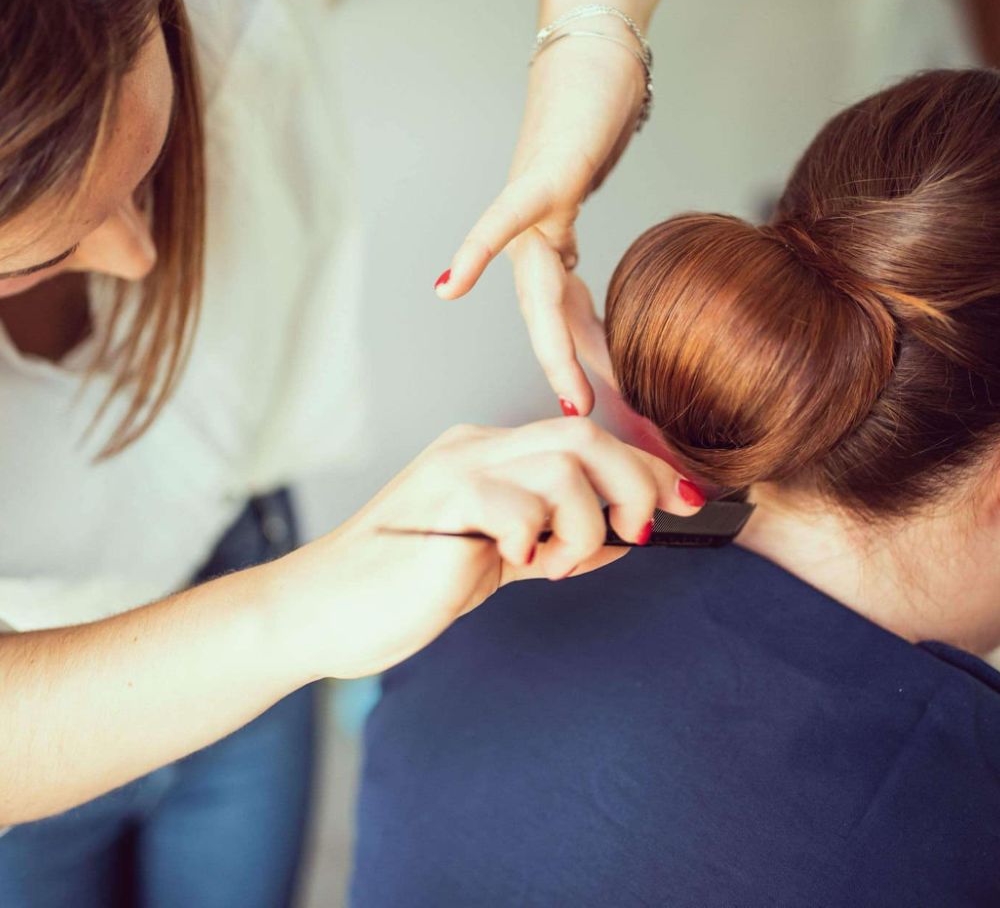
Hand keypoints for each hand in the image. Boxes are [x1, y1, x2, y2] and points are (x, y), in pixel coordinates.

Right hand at [275, 416, 698, 679]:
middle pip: (585, 436)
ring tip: (557, 564)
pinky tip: (521, 565)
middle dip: (636, 482)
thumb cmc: (400, 586)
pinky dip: (539, 538)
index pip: (583, 440)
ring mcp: (456, 473)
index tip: (685, 498)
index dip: (644, 466)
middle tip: (640, 532)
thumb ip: (547, 542)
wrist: (317, 609)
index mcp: (485, 455)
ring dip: (587, 524)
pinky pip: (519, 504)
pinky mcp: (442, 506)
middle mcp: (473, 450)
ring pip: (564, 464)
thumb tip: (623, 537)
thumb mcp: (491, 560)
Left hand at [434, 31, 647, 415]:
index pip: (559, 313)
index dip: (573, 361)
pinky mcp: (547, 170)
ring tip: (575, 392)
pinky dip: (482, 247)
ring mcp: (537, 204)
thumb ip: (572, 239)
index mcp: (547, 244)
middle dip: (562, 365)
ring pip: (537, 281)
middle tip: (581, 417)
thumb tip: (569, 279)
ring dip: (552, 339)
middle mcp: (533, 232)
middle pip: (543, 310)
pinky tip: (452, 282)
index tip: (590, 406)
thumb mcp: (586, 197)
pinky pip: (511, 213)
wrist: (594, 56)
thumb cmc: (593, 123)